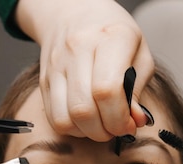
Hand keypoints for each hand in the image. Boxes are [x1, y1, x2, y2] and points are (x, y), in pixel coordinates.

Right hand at [15, 0, 153, 140]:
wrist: (73, 12)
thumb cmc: (113, 35)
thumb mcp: (138, 54)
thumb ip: (138, 90)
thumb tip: (136, 121)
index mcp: (110, 38)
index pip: (107, 90)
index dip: (119, 118)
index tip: (129, 125)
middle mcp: (78, 49)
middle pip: (84, 109)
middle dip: (104, 130)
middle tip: (116, 128)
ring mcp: (57, 65)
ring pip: (65, 117)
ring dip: (87, 132)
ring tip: (101, 125)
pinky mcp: (44, 80)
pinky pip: (53, 118)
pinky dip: (72, 128)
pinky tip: (85, 121)